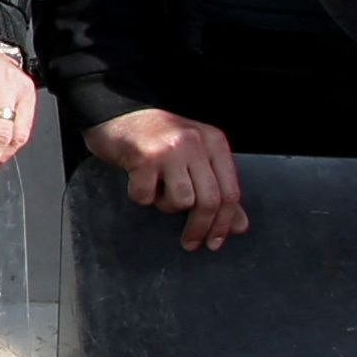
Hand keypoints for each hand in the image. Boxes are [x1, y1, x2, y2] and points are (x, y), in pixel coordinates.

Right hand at [86, 107, 246, 248]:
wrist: (117, 113)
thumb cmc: (158, 138)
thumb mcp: (195, 157)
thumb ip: (217, 188)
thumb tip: (239, 225)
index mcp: (214, 142)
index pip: (230, 192)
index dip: (224, 223)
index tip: (215, 242)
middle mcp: (195, 143)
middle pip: (210, 200)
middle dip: (200, 228)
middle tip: (191, 243)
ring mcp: (170, 149)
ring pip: (181, 200)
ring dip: (167, 206)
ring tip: (158, 191)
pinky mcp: (144, 157)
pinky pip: (147, 196)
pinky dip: (142, 196)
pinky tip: (139, 180)